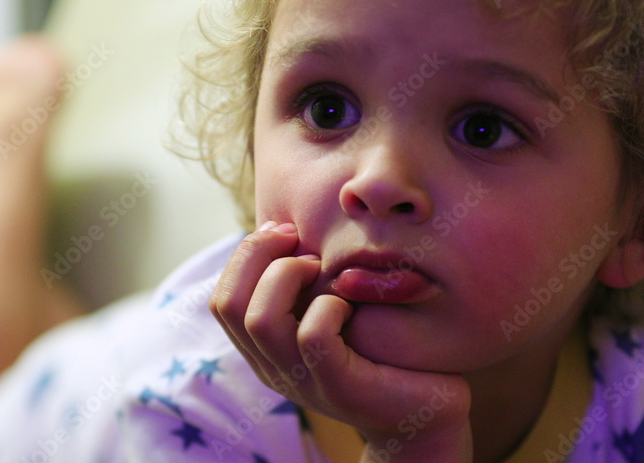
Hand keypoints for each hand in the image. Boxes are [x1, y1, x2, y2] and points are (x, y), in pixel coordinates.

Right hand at [211, 222, 472, 461]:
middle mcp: (273, 368)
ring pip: (261, 320)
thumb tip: (287, 226)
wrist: (421, 417)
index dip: (245, 255)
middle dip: (258, 254)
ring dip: (289, 276)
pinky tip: (350, 303)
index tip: (285, 231)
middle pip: (228, 305)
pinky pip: (313, 337)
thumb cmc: (379, 351)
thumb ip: (306, 286)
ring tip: (322, 268)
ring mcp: (303, 382)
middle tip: (299, 241)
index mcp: (264, 350)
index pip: (221, 300)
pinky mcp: (340, 388)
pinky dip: (329, 306)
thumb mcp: (333, 313)